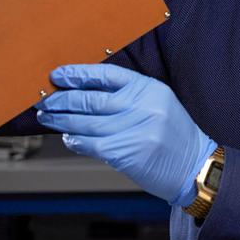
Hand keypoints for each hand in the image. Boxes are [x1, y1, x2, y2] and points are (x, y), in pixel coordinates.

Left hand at [34, 64, 217, 206]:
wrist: (194, 167)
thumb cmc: (174, 136)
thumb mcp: (158, 105)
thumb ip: (128, 97)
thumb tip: (85, 93)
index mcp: (150, 89)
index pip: (107, 75)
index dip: (79, 73)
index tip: (58, 75)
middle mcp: (142, 107)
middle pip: (92, 99)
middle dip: (63, 99)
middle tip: (45, 99)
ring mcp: (135, 130)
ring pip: (86, 123)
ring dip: (62, 121)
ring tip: (49, 118)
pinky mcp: (127, 153)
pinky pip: (91, 145)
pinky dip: (75, 141)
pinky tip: (68, 138)